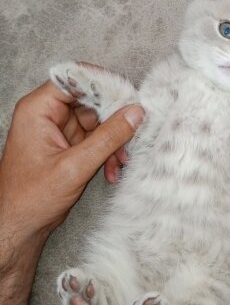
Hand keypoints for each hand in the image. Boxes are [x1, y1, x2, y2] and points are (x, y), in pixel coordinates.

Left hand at [0, 79, 144, 244]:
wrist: (20, 225)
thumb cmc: (32, 197)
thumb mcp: (76, 166)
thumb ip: (108, 138)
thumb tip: (134, 113)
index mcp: (38, 110)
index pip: (73, 79)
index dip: (102, 84)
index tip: (128, 95)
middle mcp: (47, 115)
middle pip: (89, 101)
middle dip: (113, 120)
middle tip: (134, 132)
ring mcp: (58, 131)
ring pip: (96, 122)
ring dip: (113, 142)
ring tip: (121, 162)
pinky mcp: (67, 147)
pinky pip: (95, 140)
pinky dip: (106, 154)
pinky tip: (112, 171)